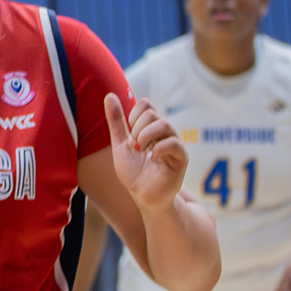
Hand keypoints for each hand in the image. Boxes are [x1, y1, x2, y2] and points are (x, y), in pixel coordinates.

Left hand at [106, 94, 186, 211]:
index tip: (128, 134)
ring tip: (141, 151)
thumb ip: (116, 121)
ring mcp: (174, 145)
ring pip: (165, 125)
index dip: (134, 114)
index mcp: (151, 128)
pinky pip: (175, 144)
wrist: (143, 196)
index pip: (147, 105)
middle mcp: (165, 133)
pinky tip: (151, 158)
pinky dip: (159, 148)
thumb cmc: (134, 171)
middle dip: (137, 129)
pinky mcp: (181, 159)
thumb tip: (109, 95)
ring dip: (146, 136)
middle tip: (134, 146)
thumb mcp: (120, 144)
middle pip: (153, 114)